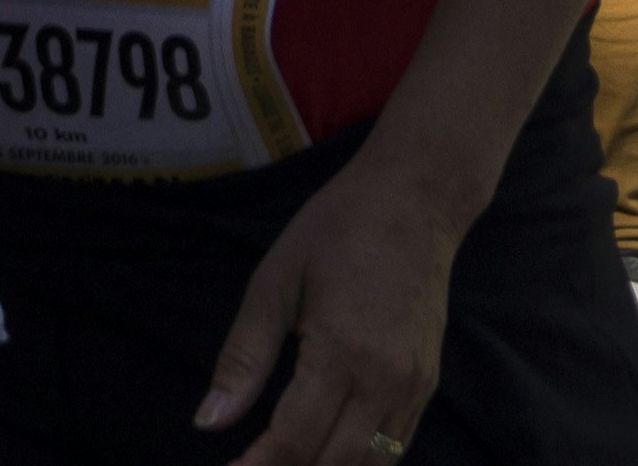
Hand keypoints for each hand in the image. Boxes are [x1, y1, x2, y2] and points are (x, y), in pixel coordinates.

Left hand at [195, 151, 464, 465]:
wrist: (417, 198)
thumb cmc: (339, 228)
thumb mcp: (275, 281)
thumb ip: (243, 358)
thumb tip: (209, 422)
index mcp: (342, 352)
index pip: (295, 440)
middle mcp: (385, 380)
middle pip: (333, 464)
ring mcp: (414, 386)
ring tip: (284, 463)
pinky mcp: (428, 383)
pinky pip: (396, 448)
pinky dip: (361, 464)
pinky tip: (328, 454)